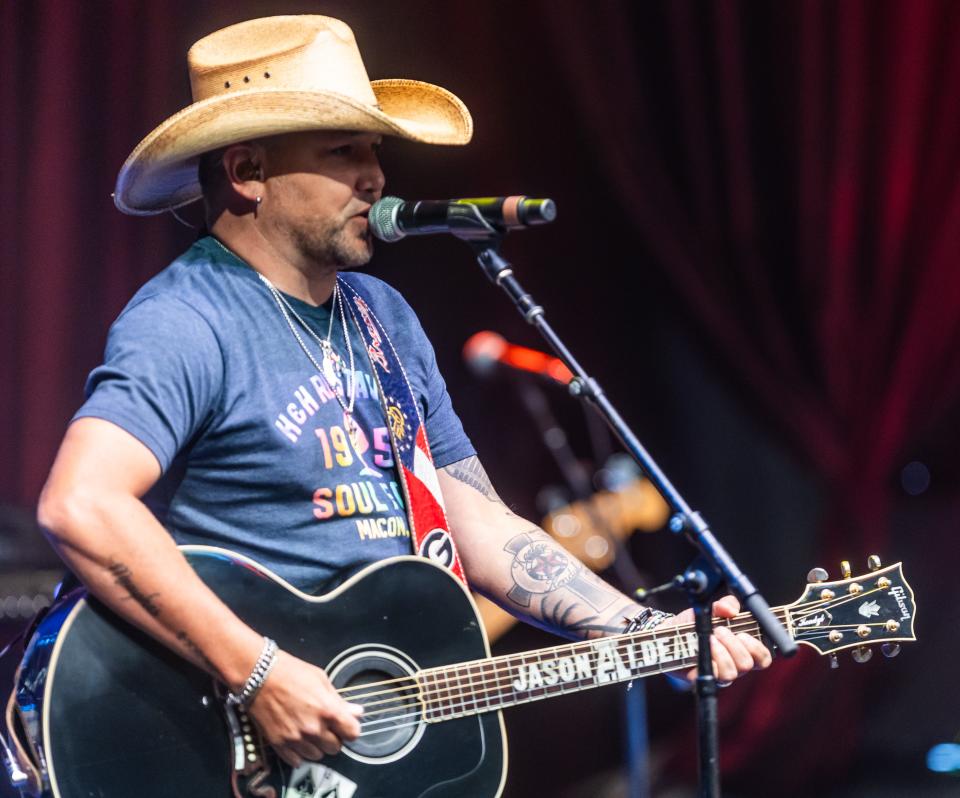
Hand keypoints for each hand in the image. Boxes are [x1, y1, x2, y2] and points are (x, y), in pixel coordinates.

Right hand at [247, 651, 363, 766]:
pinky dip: (300, 753)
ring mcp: (296, 739)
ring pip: (317, 756)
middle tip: (326, 726)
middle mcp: (314, 729)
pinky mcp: (279, 745)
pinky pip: (297, 761)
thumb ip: (340, 700)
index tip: (346, 724)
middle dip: (334, 737)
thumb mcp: (321, 680)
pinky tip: (298, 740)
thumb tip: (357, 712)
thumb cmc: (292, 672)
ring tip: (310, 731)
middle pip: (336, 748)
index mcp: (328, 711)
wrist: (259, 675)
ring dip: (317, 746)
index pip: (353, 734)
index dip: (351, 729)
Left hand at [662, 596, 772, 684]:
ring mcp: (718, 673)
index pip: (762, 658)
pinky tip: (703, 647)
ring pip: (732, 673)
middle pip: (747, 664)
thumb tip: (731, 609)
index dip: (758, 648)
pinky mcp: (702, 677)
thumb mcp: (710, 609)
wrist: (668, 632)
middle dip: (735, 645)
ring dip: (722, 652)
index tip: (743, 633)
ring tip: (710, 638)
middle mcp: (733, 664)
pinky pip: (712, 676)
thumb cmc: (694, 623)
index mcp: (741, 649)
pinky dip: (710, 660)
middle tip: (719, 631)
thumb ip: (725, 605)